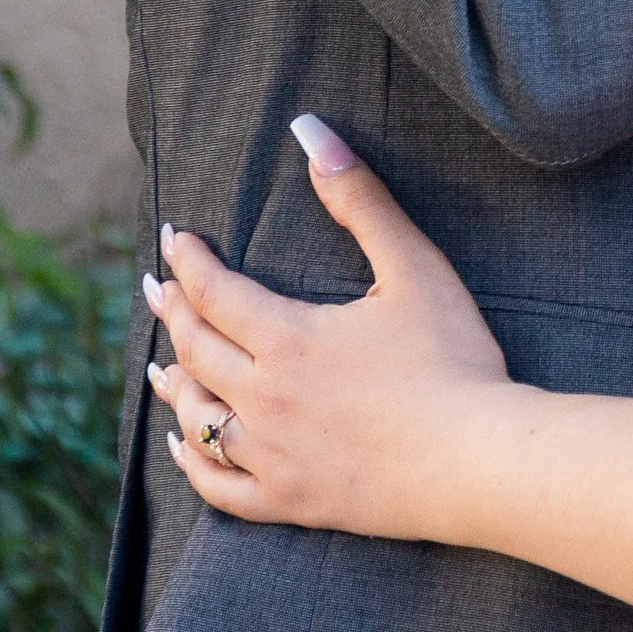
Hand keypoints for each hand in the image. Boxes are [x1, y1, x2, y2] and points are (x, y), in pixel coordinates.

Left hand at [143, 119, 513, 543]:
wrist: (476, 460)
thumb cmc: (454, 360)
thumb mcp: (414, 267)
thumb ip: (360, 199)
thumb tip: (309, 131)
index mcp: (288, 339)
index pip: (215, 292)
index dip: (190, 261)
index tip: (176, 238)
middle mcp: (264, 398)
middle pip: (198, 350)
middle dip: (173, 311)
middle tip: (156, 285)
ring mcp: (273, 455)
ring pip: (198, 417)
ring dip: (175, 382)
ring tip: (160, 361)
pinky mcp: (290, 500)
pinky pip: (220, 487)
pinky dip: (193, 461)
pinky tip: (182, 443)